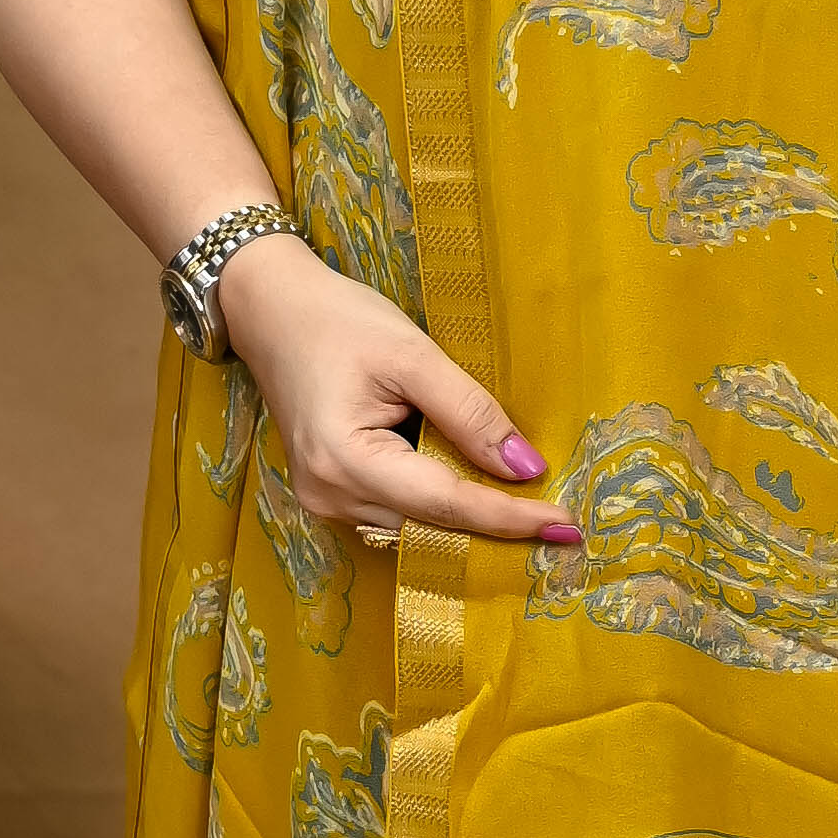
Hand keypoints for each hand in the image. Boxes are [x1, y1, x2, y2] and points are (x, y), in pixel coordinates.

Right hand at [215, 232, 580, 551]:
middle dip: (496, 527)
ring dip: (470, 519)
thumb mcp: (412, 354)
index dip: (509, 518)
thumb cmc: (338, 320)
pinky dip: (440, 507)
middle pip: (432, 526)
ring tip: (531, 511)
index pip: (446, 503)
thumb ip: (469, 412)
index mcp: (346, 461)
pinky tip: (480, 495)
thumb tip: (525, 467)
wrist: (270, 309)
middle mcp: (331, 495)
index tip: (566, 527)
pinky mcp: (330, 493)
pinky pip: (398, 514)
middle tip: (563, 527)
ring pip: (417, 527)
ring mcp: (325, 500)